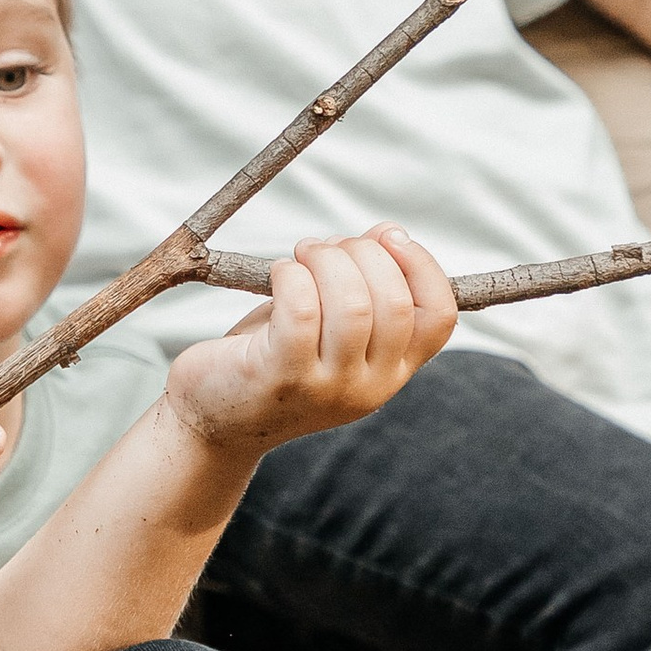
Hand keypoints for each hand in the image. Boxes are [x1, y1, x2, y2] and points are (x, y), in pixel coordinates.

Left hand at [168, 227, 456, 456]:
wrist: (211, 418)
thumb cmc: (272, 355)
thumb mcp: (329, 323)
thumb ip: (364, 282)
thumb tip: (390, 232)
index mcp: (390, 372)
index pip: (439, 317)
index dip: (422, 265)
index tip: (387, 236)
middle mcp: (368, 387)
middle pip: (396, 304)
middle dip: (363, 253)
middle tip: (326, 246)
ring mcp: (327, 388)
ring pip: (353, 306)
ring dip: (326, 259)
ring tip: (302, 253)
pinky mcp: (281, 378)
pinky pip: (302, 311)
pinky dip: (292, 275)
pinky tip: (279, 273)